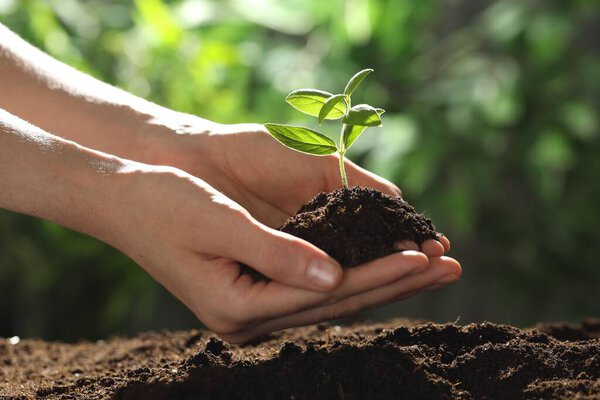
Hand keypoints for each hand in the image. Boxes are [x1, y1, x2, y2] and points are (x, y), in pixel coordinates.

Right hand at [117, 122, 460, 342]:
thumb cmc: (165, 204)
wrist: (125, 199)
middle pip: (338, 302)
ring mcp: (254, 308)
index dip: (377, 275)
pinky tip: (385, 264)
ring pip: (334, 296)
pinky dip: (357, 272)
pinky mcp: (257, 289)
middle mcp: (249, 318)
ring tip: (431, 266)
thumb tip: (335, 276)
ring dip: (384, 279)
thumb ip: (277, 254)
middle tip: (449, 266)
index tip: (423, 256)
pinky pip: (319, 284)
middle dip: (396, 283)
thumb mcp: (219, 224)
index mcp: (238, 308)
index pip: (325, 293)